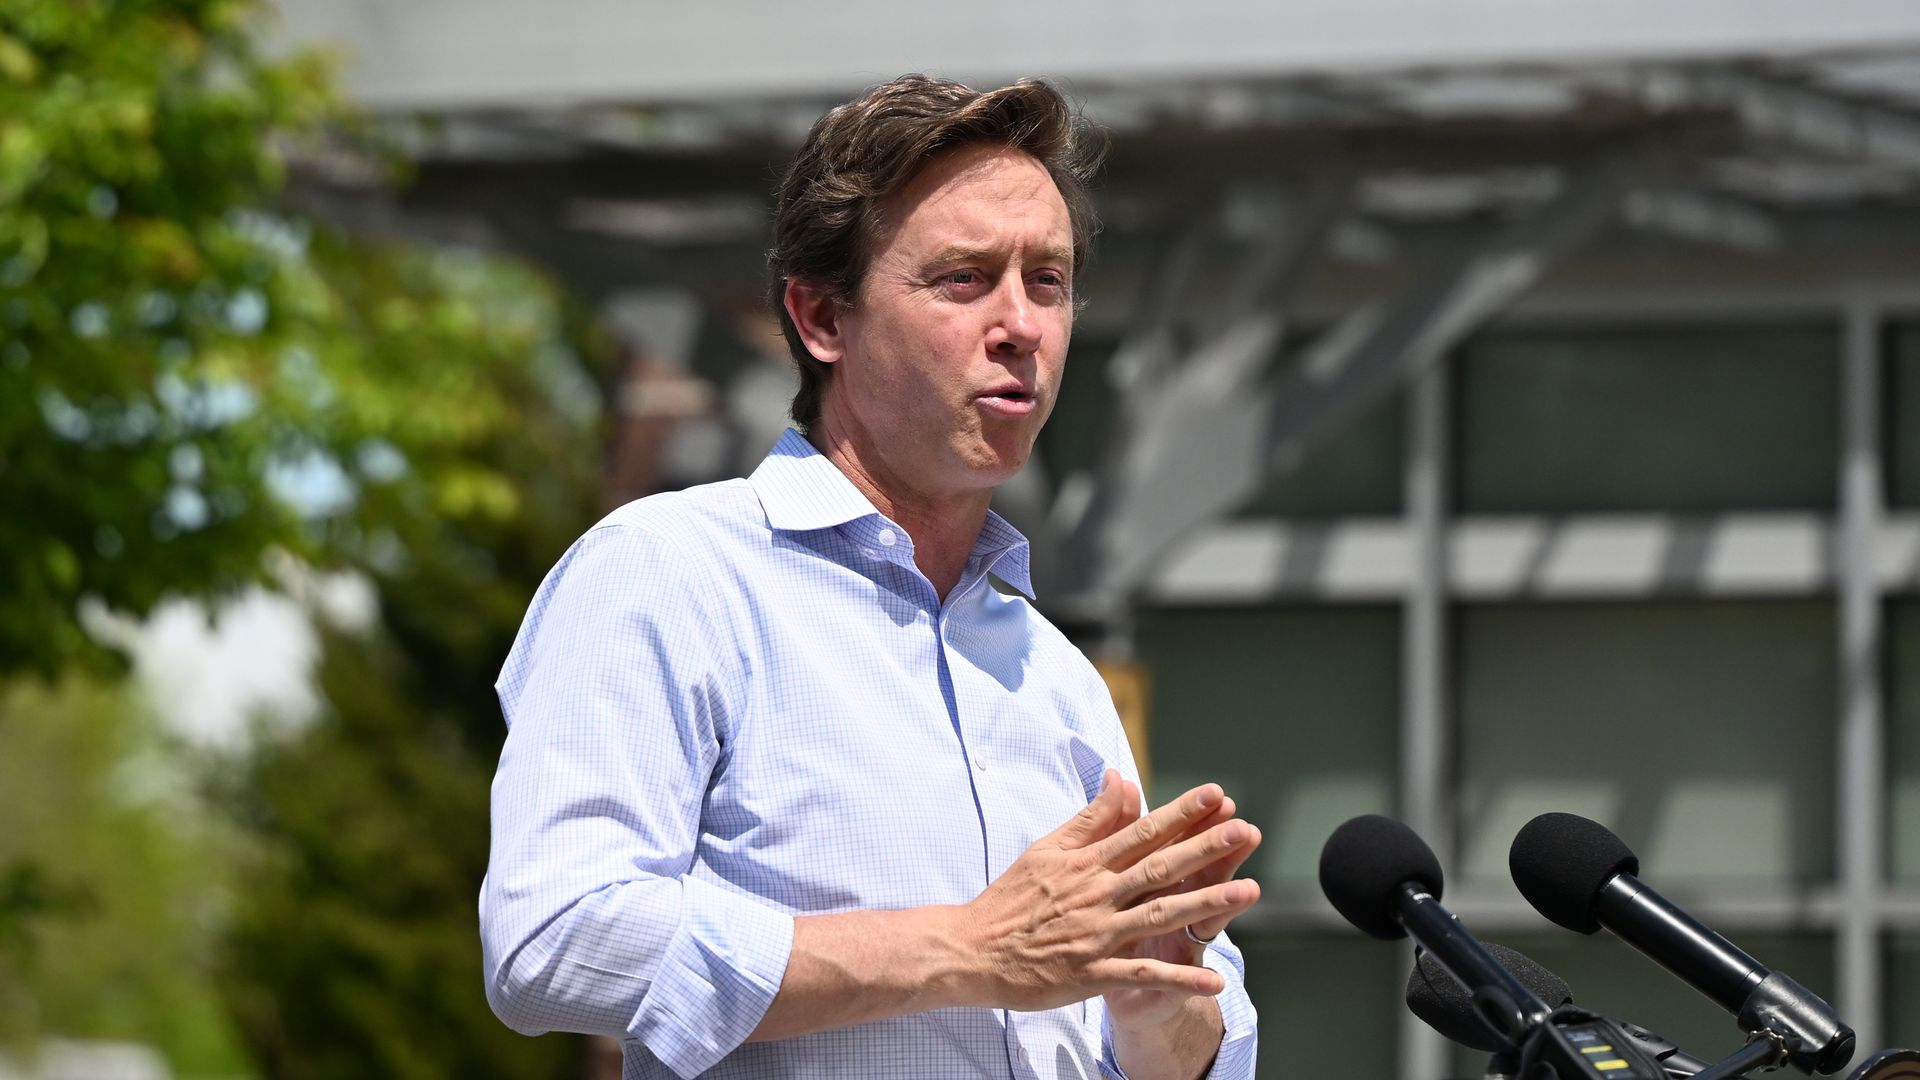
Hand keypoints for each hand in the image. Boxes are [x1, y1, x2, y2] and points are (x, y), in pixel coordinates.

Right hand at [956, 769, 1260, 1012]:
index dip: (1181, 814)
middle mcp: (1097, 894)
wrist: (972, 949)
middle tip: (1245, 830)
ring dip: (1206, 904)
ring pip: (1160, 915)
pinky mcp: (1092, 973)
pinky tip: (1213, 982)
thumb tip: (1121, 779)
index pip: (1142, 831)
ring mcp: (1097, 934)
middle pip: (1160, 868)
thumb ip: (1091, 818)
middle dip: (1205, 848)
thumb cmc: (1013, 898)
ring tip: (1248, 892)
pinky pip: (1142, 976)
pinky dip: (1178, 980)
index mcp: (1088, 863)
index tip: (1216, 796)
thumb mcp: (1048, 849)